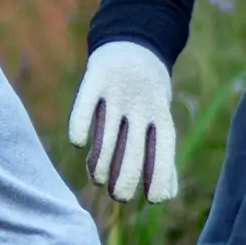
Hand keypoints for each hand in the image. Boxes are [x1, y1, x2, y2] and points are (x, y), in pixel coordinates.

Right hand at [69, 42, 179, 202]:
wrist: (133, 45)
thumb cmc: (148, 96)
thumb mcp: (160, 120)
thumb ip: (162, 156)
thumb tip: (167, 196)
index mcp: (161, 114)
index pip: (165, 148)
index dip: (160, 174)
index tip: (154, 199)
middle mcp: (141, 104)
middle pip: (134, 147)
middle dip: (126, 178)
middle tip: (119, 197)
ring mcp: (117, 92)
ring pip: (108, 132)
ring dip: (102, 161)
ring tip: (98, 179)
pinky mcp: (95, 78)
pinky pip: (85, 104)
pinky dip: (80, 124)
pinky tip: (79, 144)